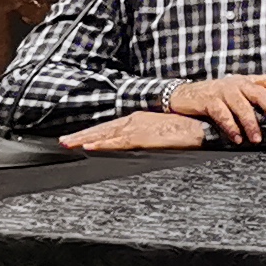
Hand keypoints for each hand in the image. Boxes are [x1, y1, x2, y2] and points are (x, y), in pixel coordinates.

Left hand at [61, 110, 214, 151]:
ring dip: (85, 139)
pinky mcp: (142, 137)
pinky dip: (102, 143)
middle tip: (63, 141)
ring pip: (105, 134)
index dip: (92, 132)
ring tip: (68, 144)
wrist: (201, 127)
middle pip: (102, 129)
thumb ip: (149, 136)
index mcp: (138, 120)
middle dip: (81, 135)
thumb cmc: (187, 130)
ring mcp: (137, 128)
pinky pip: (118, 141)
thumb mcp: (163, 131)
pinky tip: (89, 146)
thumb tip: (139, 144)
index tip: (77, 137)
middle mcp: (134, 121)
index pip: (110, 127)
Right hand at [165, 73, 265, 143]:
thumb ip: (254, 101)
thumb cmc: (216, 98)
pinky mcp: (209, 101)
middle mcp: (238, 84)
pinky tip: (237, 139)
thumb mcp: (237, 95)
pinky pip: (223, 115)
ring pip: (242, 107)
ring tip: (257, 139)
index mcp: (248, 81)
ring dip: (251, 124)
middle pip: (260, 93)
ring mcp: (224, 91)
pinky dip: (231, 128)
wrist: (184, 96)